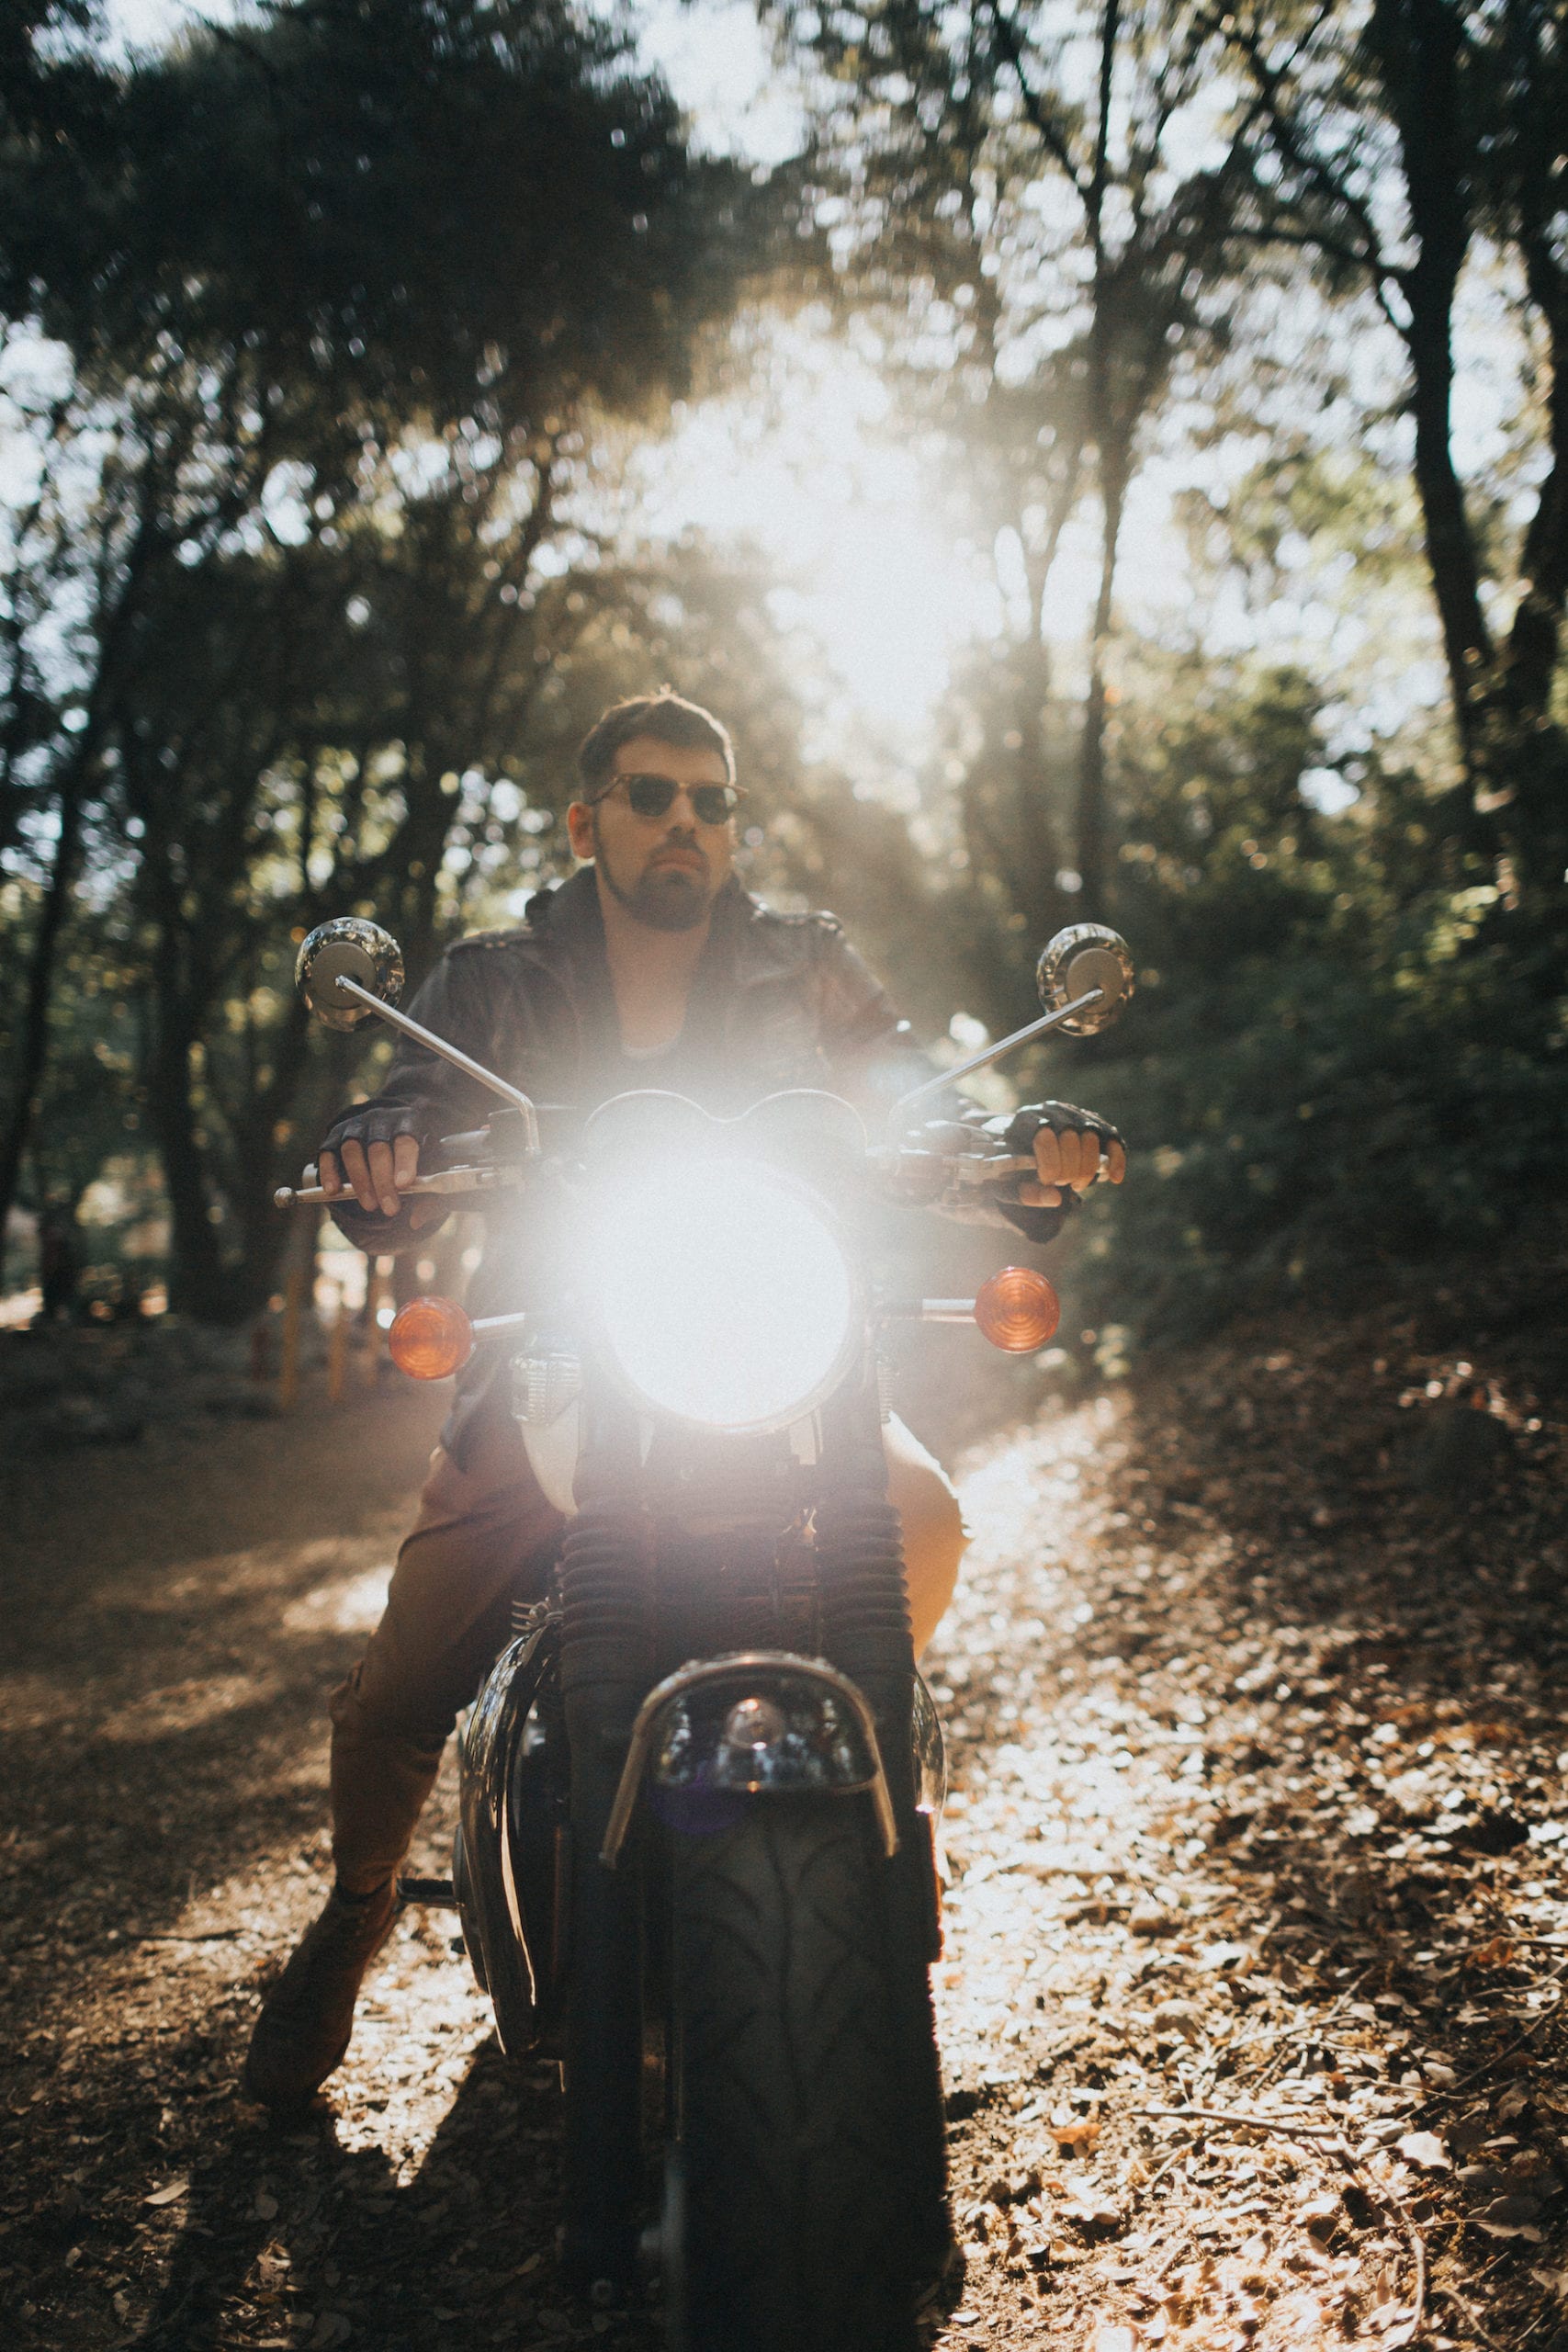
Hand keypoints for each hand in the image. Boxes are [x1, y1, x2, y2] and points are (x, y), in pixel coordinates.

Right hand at [320, 1133, 444, 1227]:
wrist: (387, 1140)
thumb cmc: (413, 1158)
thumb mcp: (429, 1170)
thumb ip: (429, 1195)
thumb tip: (416, 1221)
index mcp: (408, 1122)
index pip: (406, 1139)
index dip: (405, 1162)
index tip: (404, 1185)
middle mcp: (380, 1120)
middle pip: (378, 1147)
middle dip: (383, 1181)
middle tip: (390, 1209)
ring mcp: (354, 1127)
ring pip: (352, 1149)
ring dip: (360, 1180)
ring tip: (370, 1206)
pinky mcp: (334, 1138)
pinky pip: (327, 1153)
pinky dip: (329, 1172)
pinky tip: (333, 1191)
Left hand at [1007, 1102, 1126, 1208]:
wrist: (1023, 1149)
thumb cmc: (1013, 1169)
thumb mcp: (1009, 1183)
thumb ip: (1025, 1194)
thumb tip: (1056, 1199)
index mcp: (1026, 1118)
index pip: (1044, 1133)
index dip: (1050, 1162)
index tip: (1048, 1182)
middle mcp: (1052, 1109)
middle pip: (1071, 1134)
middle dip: (1071, 1167)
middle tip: (1064, 1185)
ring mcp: (1075, 1113)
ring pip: (1093, 1135)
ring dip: (1089, 1167)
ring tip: (1078, 1185)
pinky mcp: (1094, 1121)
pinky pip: (1111, 1138)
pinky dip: (1116, 1159)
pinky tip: (1115, 1179)